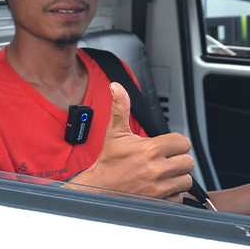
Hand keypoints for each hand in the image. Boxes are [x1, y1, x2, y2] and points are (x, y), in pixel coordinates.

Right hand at [69, 82, 193, 199]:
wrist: (101, 188)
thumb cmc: (109, 161)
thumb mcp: (115, 132)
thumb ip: (120, 107)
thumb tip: (117, 87)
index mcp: (150, 150)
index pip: (183, 142)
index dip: (174, 142)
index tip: (164, 145)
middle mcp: (158, 169)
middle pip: (188, 161)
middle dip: (177, 159)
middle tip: (163, 159)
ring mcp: (160, 188)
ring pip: (186, 180)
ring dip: (177, 176)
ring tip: (161, 172)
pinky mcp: (161, 201)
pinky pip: (179, 197)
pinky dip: (172, 192)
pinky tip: (159, 185)